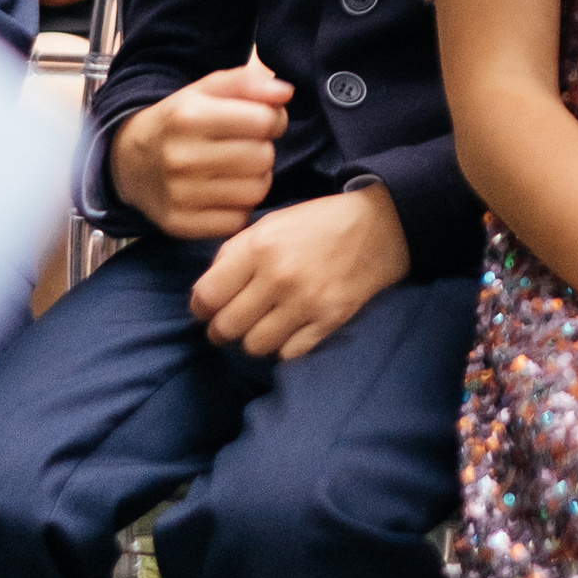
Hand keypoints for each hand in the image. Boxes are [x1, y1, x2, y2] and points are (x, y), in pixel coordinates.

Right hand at [109, 60, 290, 239]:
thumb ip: (247, 83)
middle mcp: (181, 156)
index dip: (272, 120)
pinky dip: (239, 208)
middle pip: (263, 157)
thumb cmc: (178, 122)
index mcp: (188, 116)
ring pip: (256, 191)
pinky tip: (224, 193)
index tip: (260, 122)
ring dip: (255, 180)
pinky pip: (238, 220)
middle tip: (245, 147)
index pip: (264, 121)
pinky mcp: (180, 224)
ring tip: (237, 170)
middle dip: (262, 150)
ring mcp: (179, 195)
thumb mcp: (205, 91)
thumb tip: (286, 92)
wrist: (128, 161)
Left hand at [189, 187, 410, 359]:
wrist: (377, 228)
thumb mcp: (269, 224)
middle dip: (221, 330)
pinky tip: (287, 330)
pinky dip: (283, 346)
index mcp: (259, 247)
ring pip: (254, 347)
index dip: (201, 307)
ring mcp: (306, 303)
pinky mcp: (329, 322)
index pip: (207, 296)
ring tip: (260, 326)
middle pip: (226, 328)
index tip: (208, 308)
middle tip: (229, 323)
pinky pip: (288, 354)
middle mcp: (279, 277)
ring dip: (252, 340)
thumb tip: (205, 293)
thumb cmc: (316, 224)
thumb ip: (233, 254)